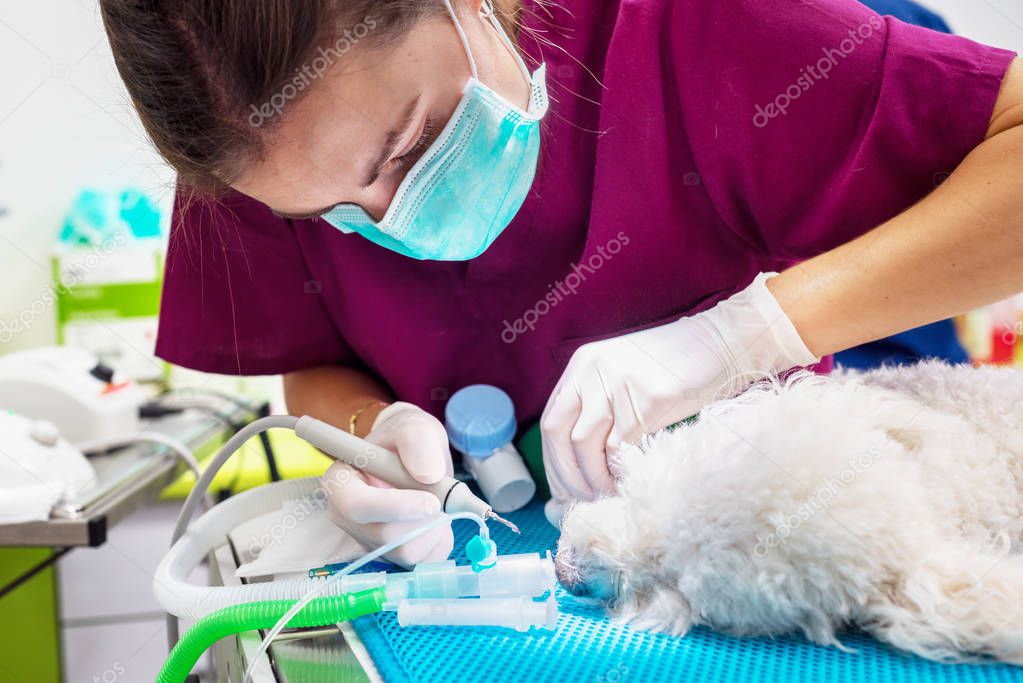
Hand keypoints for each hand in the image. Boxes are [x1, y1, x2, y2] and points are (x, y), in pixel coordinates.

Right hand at [323, 401, 453, 566]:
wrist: (417, 456)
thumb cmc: (407, 441)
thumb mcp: (413, 428)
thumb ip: (417, 442)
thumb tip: (429, 474)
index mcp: (342, 482)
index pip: (356, 505)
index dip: (395, 507)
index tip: (431, 501)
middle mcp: (348, 516)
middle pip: (384, 535)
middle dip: (423, 519)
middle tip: (442, 496)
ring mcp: (369, 539)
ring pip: (406, 552)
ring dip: (435, 528)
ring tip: (437, 501)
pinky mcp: (392, 555)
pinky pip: (424, 561)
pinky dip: (441, 540)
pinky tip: (437, 518)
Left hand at [541, 272, 818, 505]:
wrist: (722, 345)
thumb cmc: (675, 374)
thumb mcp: (623, 383)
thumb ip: (598, 414)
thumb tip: (577, 472)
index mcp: (582, 366)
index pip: (551, 422)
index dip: (555, 463)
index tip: (563, 493)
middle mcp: (592, 370)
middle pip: (559, 434)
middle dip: (568, 476)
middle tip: (583, 502)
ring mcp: (618, 381)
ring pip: (586, 444)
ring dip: (594, 479)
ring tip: (610, 495)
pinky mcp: (647, 396)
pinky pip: (623, 446)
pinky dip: (621, 471)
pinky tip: (631, 482)